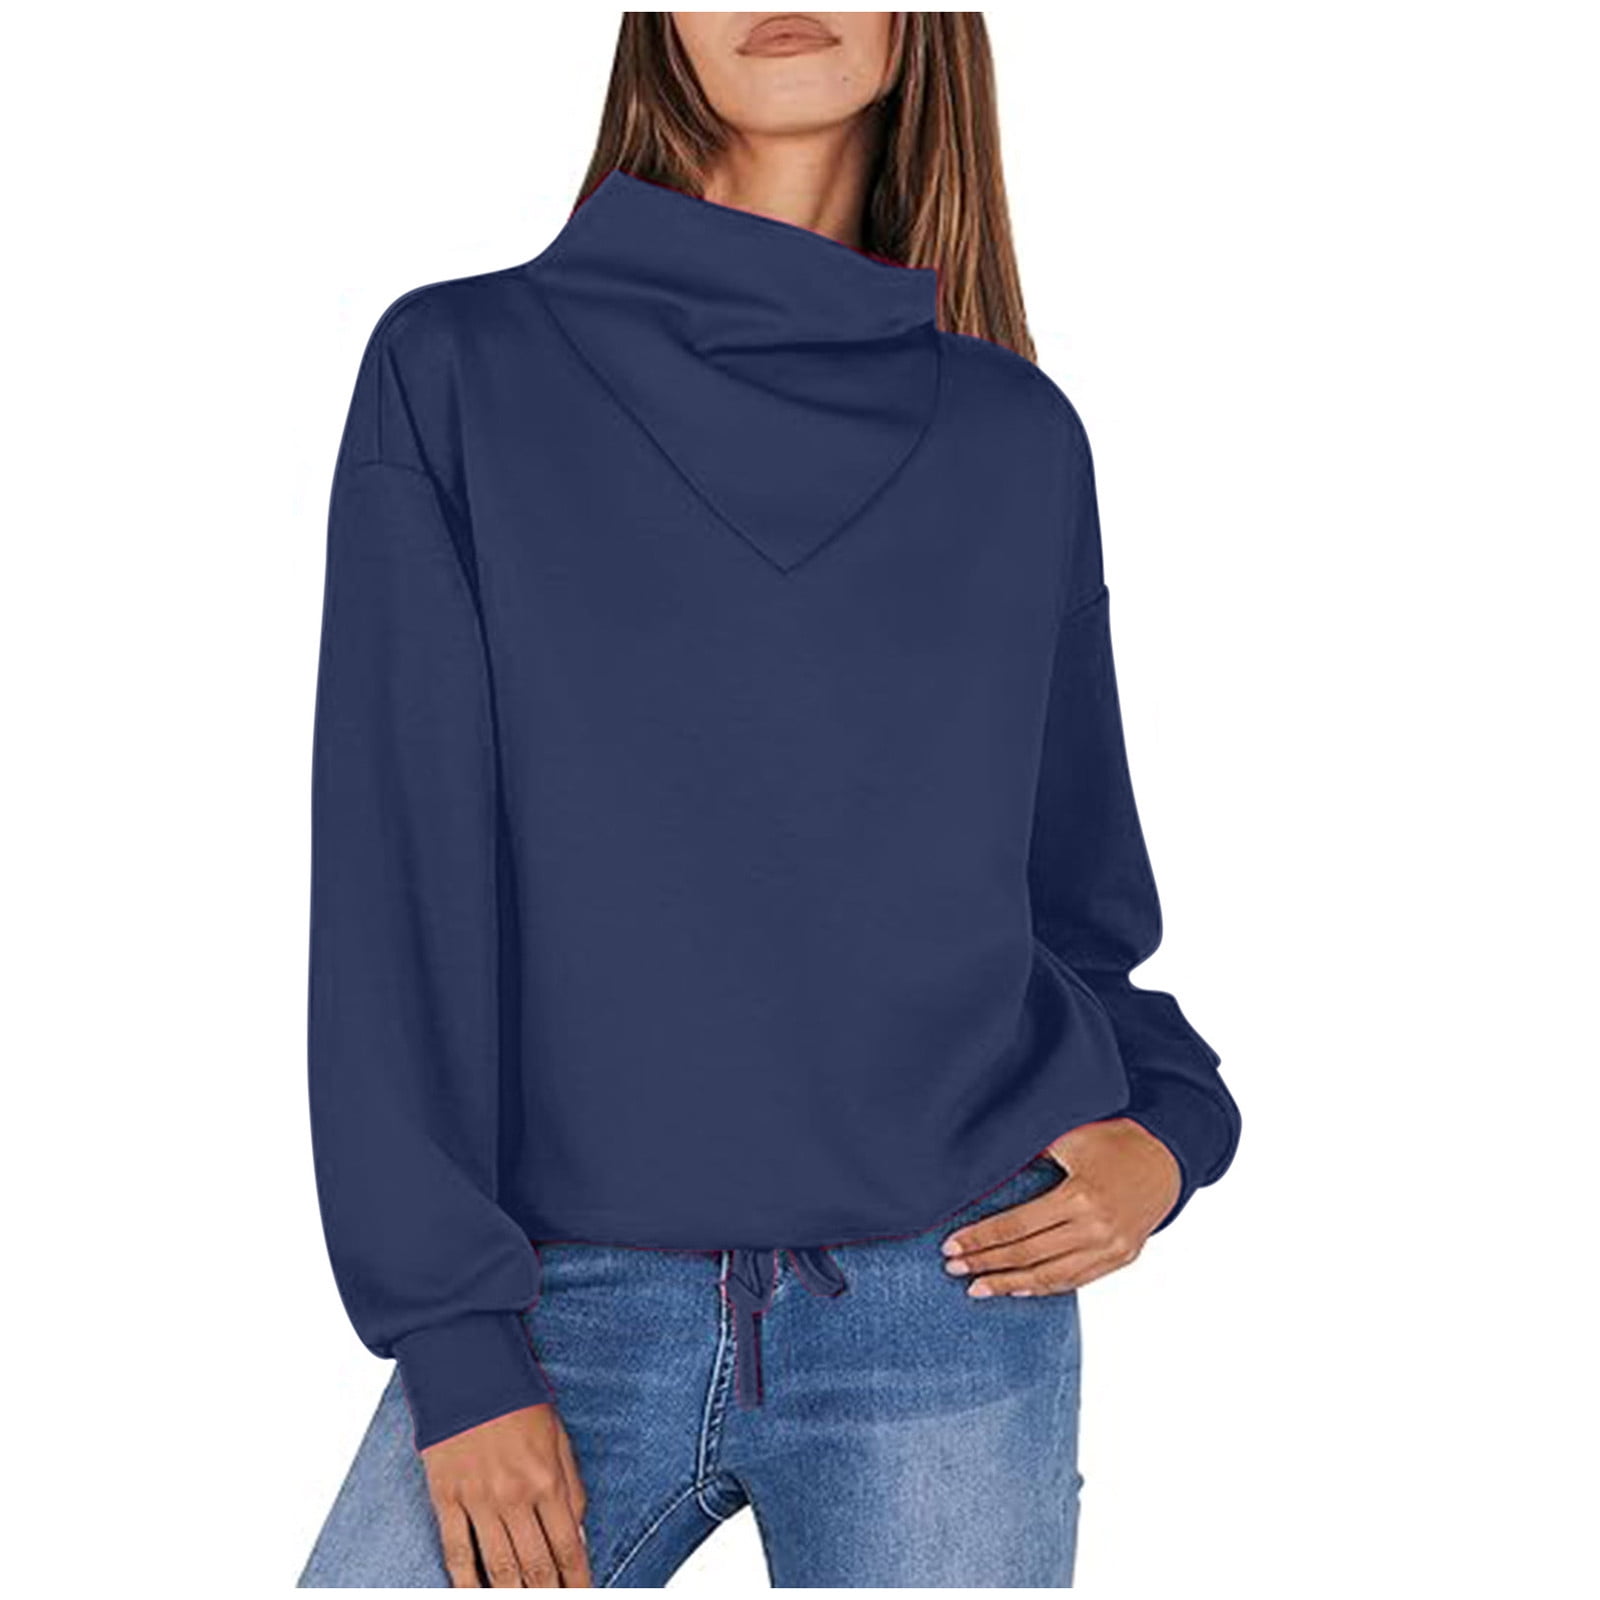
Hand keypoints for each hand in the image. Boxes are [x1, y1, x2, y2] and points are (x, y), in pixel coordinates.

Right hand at [420, 1403, 591, 1587]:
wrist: (469, 1370)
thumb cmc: (518, 1399)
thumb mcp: (559, 1437)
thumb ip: (572, 1488)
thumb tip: (579, 1534)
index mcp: (547, 1480)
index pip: (568, 1548)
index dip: (577, 1582)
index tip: (583, 1597)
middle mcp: (514, 1496)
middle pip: (534, 1567)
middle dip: (548, 1596)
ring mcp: (478, 1500)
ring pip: (497, 1568)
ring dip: (511, 1596)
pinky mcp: (446, 1497)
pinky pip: (456, 1551)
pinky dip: (465, 1583)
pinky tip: (476, 1596)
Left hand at [941, 1117, 1181, 1296]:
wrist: (1165, 1158)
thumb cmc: (1113, 1140)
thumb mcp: (1071, 1136)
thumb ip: (1029, 1152)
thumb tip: (980, 1162)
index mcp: (1080, 1196)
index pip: (1017, 1226)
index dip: (981, 1238)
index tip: (951, 1245)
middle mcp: (1097, 1228)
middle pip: (1028, 1255)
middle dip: (986, 1263)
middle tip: (952, 1268)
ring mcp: (1111, 1249)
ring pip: (1051, 1277)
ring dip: (1009, 1285)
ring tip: (976, 1288)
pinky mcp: (1121, 1259)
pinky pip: (1075, 1281)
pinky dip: (1044, 1288)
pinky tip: (1017, 1289)